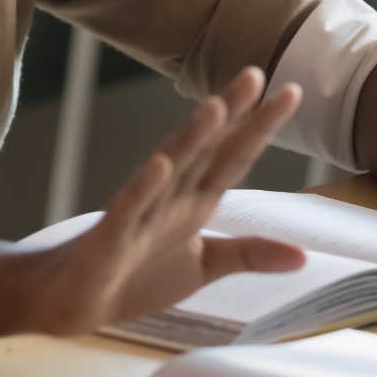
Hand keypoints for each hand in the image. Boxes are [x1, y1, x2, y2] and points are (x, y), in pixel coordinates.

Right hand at [25, 66, 307, 335]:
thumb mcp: (203, 267)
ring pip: (170, 169)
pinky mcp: (111, 238)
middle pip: (205, 149)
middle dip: (230, 113)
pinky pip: (130, 208)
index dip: (260, 127)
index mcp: (194, 202)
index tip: (291, 92)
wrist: (73, 302)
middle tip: (255, 74)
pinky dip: (145, 187)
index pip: (233, 157)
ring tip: (216, 106)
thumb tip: (303, 256)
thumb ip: (248, 254)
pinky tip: (161, 165)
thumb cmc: (134, 277)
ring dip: (192, 139)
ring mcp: (140, 214)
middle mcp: (170, 198)